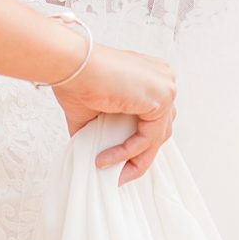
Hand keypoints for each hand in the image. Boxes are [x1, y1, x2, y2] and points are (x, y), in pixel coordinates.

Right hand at [54, 42, 176, 184]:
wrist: (72, 65)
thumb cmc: (79, 81)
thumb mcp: (95, 112)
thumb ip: (105, 130)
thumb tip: (96, 155)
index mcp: (152, 78)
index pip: (155, 119)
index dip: (140, 143)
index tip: (120, 163)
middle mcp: (164, 80)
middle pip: (160, 129)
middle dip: (141, 155)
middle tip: (120, 174)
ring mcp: (166, 87)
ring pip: (157, 137)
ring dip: (135, 160)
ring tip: (115, 174)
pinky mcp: (161, 98)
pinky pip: (148, 138)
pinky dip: (128, 153)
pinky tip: (105, 159)